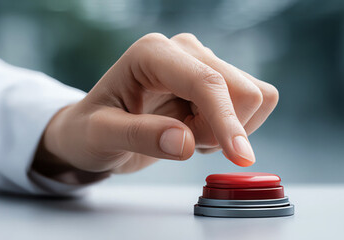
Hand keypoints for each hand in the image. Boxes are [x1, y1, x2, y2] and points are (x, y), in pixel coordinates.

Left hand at [33, 33, 277, 183]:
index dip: (227, 120)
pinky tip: (197, 130)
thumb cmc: (90, 131)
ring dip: (225, 129)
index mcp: (152, 53)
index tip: (240, 156)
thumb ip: (138, 136)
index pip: (207, 82)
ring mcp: (203, 62)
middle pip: (242, 91)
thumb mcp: (100, 137)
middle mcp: (183, 49)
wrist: (93, 133)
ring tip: (184, 135)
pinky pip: (253, 105)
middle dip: (219, 130)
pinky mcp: (217, 79)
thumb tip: (184, 142)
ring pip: (253, 98)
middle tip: (180, 142)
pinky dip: (231, 128)